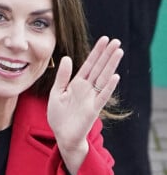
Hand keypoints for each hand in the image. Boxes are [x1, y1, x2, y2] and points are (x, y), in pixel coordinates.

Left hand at [47, 36, 122, 174]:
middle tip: (116, 41)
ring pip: (103, 78)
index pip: (89, 64)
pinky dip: (108, 87)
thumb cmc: (58, 115)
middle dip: (107, 54)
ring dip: (110, 65)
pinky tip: (114, 76)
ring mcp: (91, 97)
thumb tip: (66, 57)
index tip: (104, 39)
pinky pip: (102, 96)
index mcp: (77, 83)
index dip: (96, 52)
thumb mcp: (57, 92)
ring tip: (118, 52)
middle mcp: (86, 88)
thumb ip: (63, 76)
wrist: (61, 135)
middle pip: (99, 68)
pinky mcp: (93, 109)